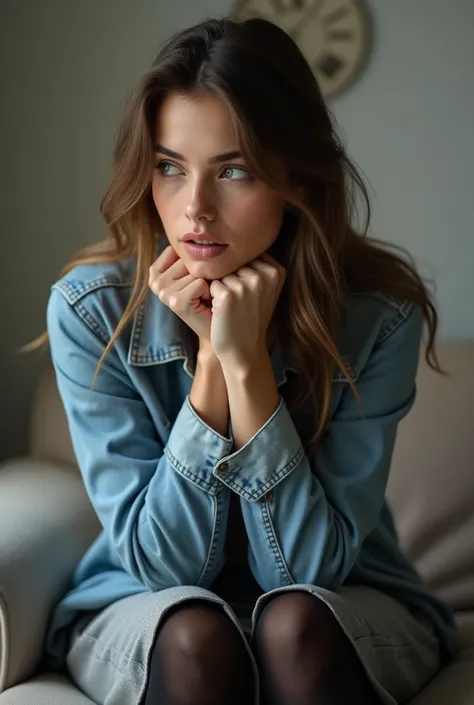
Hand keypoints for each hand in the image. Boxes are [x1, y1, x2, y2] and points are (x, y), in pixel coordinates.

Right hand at [149, 246, 211, 342]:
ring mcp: (164, 293)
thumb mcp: (193, 272)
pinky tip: (206, 304)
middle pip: (187, 259)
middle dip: (201, 272)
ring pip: (195, 270)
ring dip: (207, 282)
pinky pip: (200, 282)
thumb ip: (187, 253)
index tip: (195, 280)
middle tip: (202, 291)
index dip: (194, 262)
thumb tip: (193, 227)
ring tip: (204, 298)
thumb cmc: (208, 297)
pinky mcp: (176, 302)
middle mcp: (156, 283)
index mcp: (155, 273)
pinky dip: (210, 291)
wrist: (217, 328)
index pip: (178, 249)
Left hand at [209, 253, 285, 367]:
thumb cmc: (250, 318)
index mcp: (277, 270)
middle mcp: (265, 274)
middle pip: (233, 262)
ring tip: (233, 308)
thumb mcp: (263, 289)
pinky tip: (224, 312)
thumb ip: (258, 265)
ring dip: (221, 289)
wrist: (245, 351)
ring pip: (221, 273)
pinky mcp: (229, 294)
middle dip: (230, 281)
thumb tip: (233, 238)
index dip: (240, 275)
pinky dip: (212, 298)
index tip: (249, 296)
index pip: (246, 256)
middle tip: (240, 304)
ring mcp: (248, 283)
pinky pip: (211, 284)